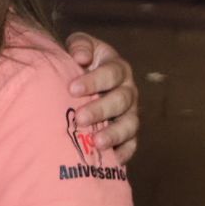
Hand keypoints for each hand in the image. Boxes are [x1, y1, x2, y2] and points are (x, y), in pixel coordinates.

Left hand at [64, 33, 139, 162]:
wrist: (79, 82)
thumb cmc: (78, 63)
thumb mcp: (79, 47)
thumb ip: (80, 45)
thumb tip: (81, 57)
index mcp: (117, 68)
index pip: (112, 73)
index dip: (94, 81)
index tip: (72, 89)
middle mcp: (128, 91)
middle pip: (121, 101)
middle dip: (101, 110)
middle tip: (80, 118)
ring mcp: (130, 114)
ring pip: (129, 125)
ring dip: (114, 134)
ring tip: (97, 143)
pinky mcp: (128, 135)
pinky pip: (131, 146)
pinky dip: (123, 154)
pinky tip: (111, 160)